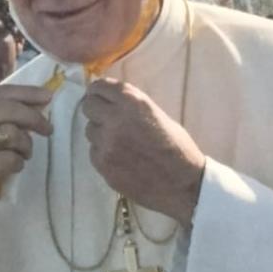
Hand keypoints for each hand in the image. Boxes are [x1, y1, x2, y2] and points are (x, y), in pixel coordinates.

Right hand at [0, 84, 53, 258]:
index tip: (48, 96)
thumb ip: (1, 117)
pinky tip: (9, 170)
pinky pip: (11, 158)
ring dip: (25, 146)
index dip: (27, 92)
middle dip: (34, 118)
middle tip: (48, 129)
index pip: (0, 91)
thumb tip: (38, 104)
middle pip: (9, 109)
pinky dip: (17, 164)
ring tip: (22, 155)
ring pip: (12, 133)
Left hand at [83, 78, 205, 226]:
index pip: (99, 87)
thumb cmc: (177, 147)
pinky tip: (122, 160)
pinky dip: (104, 154)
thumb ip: (130, 105)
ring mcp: (106, 142)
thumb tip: (107, 100)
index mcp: (132, 101)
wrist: (184, 184)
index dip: (98, 92)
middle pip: (88, 106)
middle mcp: (115, 118)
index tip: (99, 97)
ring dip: (101, 134)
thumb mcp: (156, 114)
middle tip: (106, 120)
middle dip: (96, 111)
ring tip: (121, 144)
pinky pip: (94, 152)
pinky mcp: (102, 163)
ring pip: (90, 130)